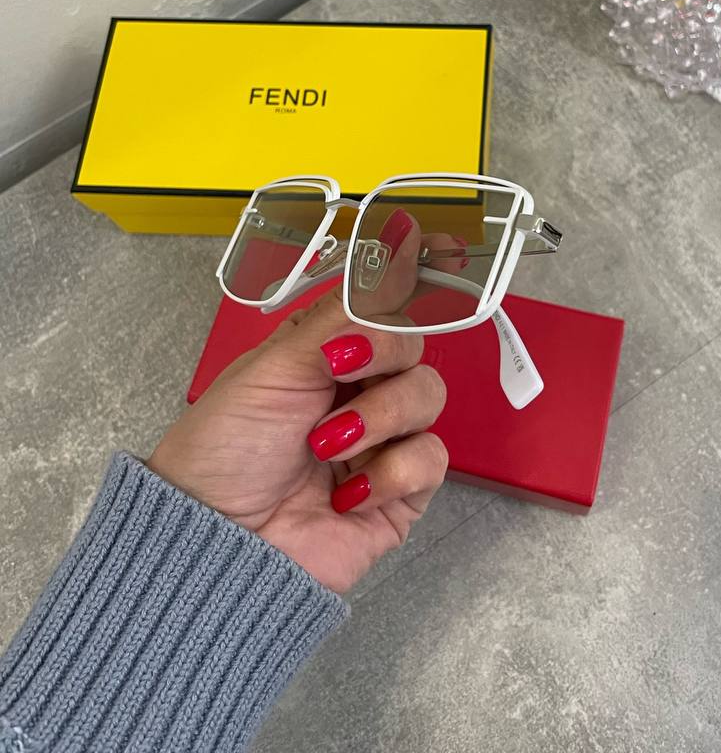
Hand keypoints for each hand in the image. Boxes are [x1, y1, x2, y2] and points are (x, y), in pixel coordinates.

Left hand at [147, 210, 457, 593]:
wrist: (214, 544)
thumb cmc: (222, 451)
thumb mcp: (274, 366)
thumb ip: (343, 313)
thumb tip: (392, 242)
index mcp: (324, 352)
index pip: (381, 304)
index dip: (408, 280)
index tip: (441, 249)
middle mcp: (357, 390)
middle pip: (414, 346)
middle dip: (382, 355)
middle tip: (339, 370)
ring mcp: (381, 442)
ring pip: (428, 398)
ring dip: (379, 417)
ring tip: (327, 447)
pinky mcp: (399, 493)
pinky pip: (431, 459)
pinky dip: (391, 472)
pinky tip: (346, 492)